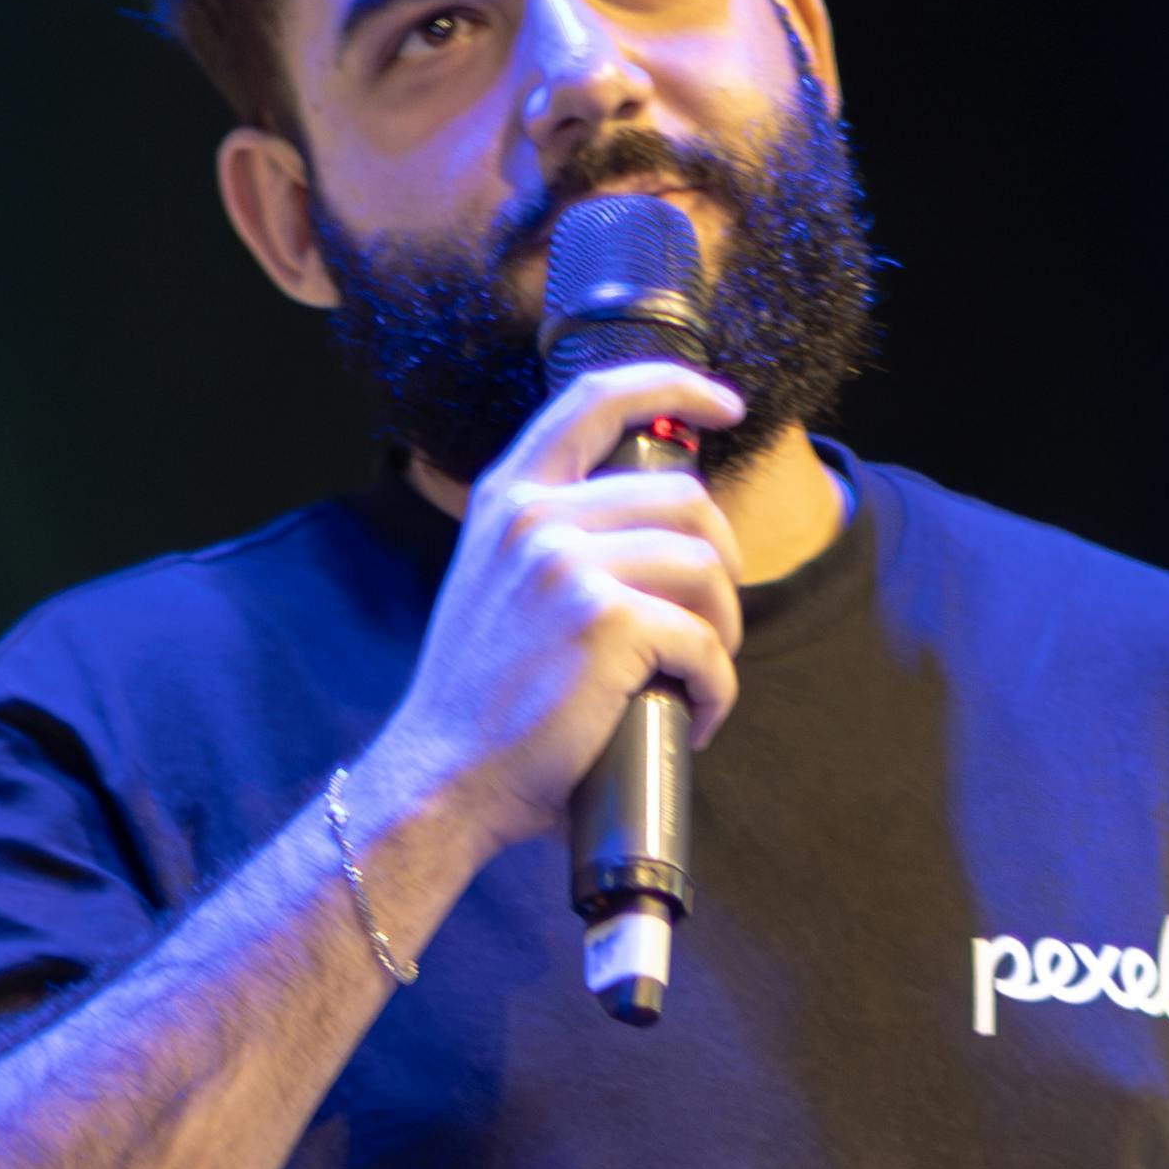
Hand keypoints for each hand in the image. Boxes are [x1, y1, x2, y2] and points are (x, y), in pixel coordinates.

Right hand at [352, 357, 747, 874]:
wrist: (443, 780)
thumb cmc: (479, 703)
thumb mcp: (493, 585)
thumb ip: (548, 539)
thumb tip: (645, 529)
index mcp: (508, 497)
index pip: (598, 398)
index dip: (674, 387)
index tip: (725, 405)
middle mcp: (535, 517)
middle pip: (685, 499)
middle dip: (722, 563)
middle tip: (711, 624)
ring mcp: (568, 565)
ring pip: (706, 565)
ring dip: (724, 628)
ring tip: (702, 676)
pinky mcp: (606, 623)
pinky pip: (703, 642)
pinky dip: (717, 688)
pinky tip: (698, 717)